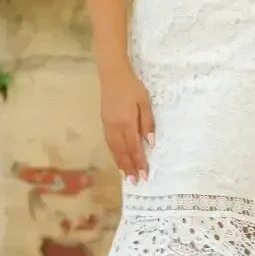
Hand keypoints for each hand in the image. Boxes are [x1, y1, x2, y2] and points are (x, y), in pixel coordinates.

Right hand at [100, 64, 154, 182]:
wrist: (112, 74)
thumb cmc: (132, 86)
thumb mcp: (144, 102)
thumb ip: (147, 123)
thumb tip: (150, 143)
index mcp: (126, 123)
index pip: (134, 148)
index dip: (139, 162)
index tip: (144, 175)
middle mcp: (115, 128)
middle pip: (122, 152)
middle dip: (128, 167)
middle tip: (135, 181)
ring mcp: (107, 125)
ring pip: (113, 149)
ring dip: (120, 163)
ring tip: (126, 174)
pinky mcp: (104, 122)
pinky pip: (109, 143)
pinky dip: (114, 153)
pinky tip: (118, 157)